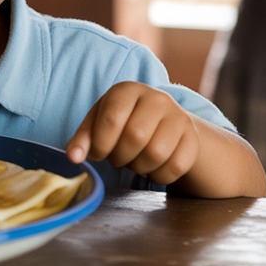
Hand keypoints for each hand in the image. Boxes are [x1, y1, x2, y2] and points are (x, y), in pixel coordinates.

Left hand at [66, 82, 202, 185]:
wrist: (163, 123)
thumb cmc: (123, 123)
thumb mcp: (98, 124)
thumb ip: (83, 140)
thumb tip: (73, 157)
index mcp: (127, 90)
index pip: (112, 119)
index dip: (101, 144)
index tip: (99, 153)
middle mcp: (156, 98)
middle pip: (135, 137)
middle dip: (120, 157)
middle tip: (118, 158)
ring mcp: (178, 116)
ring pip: (156, 153)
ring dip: (139, 167)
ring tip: (135, 160)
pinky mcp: (192, 137)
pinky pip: (176, 166)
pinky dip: (160, 176)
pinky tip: (153, 167)